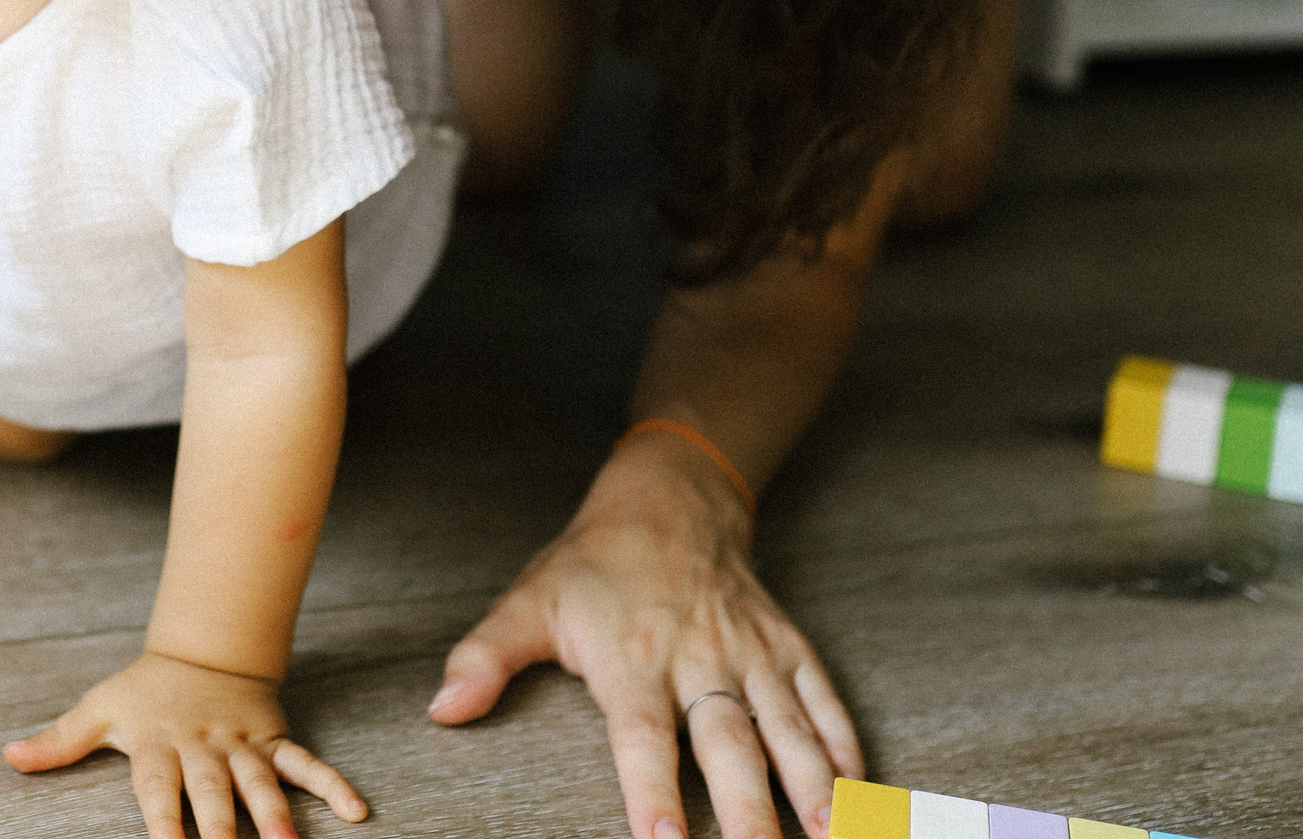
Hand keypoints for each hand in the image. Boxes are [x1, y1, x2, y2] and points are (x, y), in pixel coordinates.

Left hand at [4, 651, 366, 838]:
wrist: (204, 647)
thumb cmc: (146, 691)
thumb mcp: (99, 709)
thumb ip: (58, 741)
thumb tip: (7, 756)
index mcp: (158, 744)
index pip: (158, 788)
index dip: (162, 821)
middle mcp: (202, 747)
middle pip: (213, 791)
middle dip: (223, 828)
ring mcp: (242, 745)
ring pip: (261, 782)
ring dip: (277, 815)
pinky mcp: (273, 740)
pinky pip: (306, 763)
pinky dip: (331, 785)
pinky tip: (355, 811)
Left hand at [427, 458, 859, 838]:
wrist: (670, 498)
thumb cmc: (595, 563)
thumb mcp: (530, 601)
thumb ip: (485, 657)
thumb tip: (442, 709)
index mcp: (632, 659)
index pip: (643, 738)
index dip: (653, 793)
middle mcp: (698, 660)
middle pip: (729, 745)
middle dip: (751, 812)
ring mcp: (750, 653)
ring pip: (788, 728)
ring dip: (814, 787)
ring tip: (829, 837)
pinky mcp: (786, 646)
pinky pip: (822, 699)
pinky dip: (844, 745)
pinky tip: (860, 791)